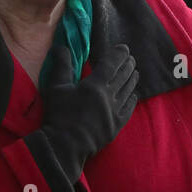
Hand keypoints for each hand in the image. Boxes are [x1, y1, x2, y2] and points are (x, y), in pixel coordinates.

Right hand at [39, 43, 138, 176]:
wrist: (66, 145)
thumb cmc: (59, 114)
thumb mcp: (56, 87)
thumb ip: (62, 65)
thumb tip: (61, 46)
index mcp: (95, 84)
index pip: (112, 64)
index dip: (119, 54)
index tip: (124, 48)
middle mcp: (109, 96)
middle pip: (123, 76)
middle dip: (128, 65)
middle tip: (131, 59)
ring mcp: (115, 111)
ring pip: (128, 91)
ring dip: (132, 79)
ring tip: (135, 72)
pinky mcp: (116, 126)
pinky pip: (129, 109)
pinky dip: (132, 99)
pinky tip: (133, 95)